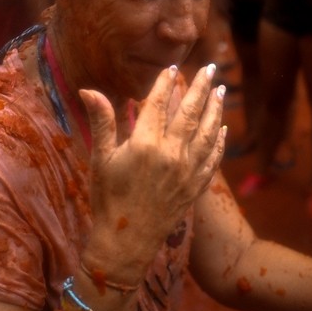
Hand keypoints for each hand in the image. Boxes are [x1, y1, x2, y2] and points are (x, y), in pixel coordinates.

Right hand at [80, 64, 226, 284]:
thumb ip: (102, 122)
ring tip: (221, 91)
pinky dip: (219, 141)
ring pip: (207, 132)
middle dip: (201, 87)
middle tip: (211, 67)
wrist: (125, 244)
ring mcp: (187, 171)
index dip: (166, 83)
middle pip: (190, 112)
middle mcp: (171, 154)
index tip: (173, 67)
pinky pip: (212, 158)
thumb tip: (88, 89)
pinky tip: (222, 129)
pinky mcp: (195, 187)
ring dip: (215, 109)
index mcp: (145, 143)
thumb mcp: (100, 159)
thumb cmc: (107, 199)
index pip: (159, 104)